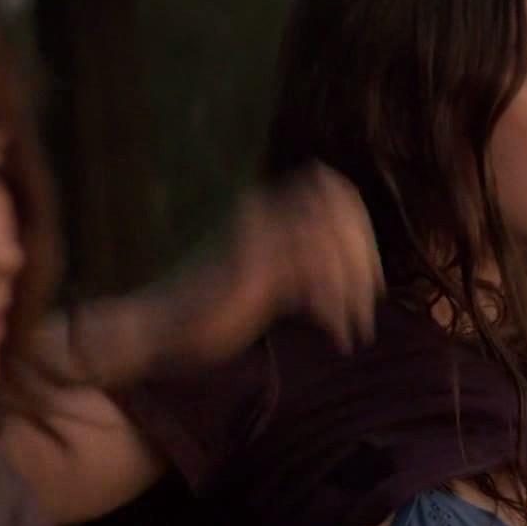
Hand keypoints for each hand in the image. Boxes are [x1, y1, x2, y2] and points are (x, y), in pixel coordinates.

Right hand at [162, 163, 384, 360]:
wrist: (155, 326)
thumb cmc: (207, 305)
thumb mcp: (262, 272)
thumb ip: (297, 259)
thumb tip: (351, 264)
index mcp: (264, 204)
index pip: (335, 190)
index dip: (361, 227)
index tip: (369, 272)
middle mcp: (261, 210)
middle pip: (340, 211)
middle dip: (364, 259)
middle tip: (371, 299)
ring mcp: (256, 237)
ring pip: (331, 246)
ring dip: (353, 289)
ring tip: (356, 326)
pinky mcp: (252, 270)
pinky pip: (313, 278)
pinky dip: (335, 308)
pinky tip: (337, 335)